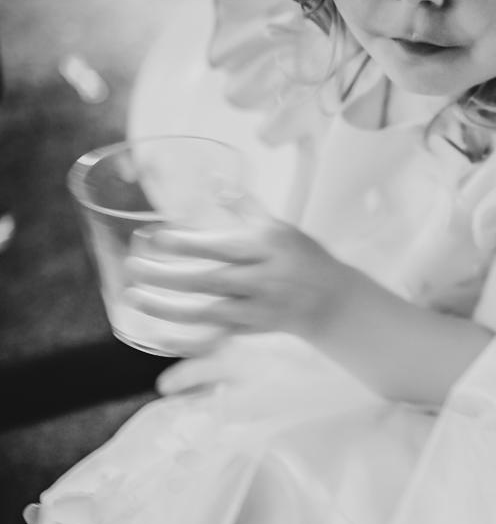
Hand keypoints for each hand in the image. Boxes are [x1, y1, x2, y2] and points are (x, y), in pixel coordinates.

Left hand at [125, 204, 353, 349]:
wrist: (332, 302)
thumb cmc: (302, 257)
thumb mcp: (279, 227)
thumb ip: (245, 206)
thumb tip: (216, 182)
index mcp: (266, 250)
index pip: (224, 248)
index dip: (191, 246)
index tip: (158, 240)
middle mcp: (261, 280)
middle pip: (209, 281)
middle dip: (169, 277)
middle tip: (134, 268)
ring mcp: (254, 309)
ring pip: (207, 313)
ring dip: (169, 308)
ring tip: (135, 298)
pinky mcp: (249, 329)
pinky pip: (215, 338)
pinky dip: (188, 342)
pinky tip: (159, 338)